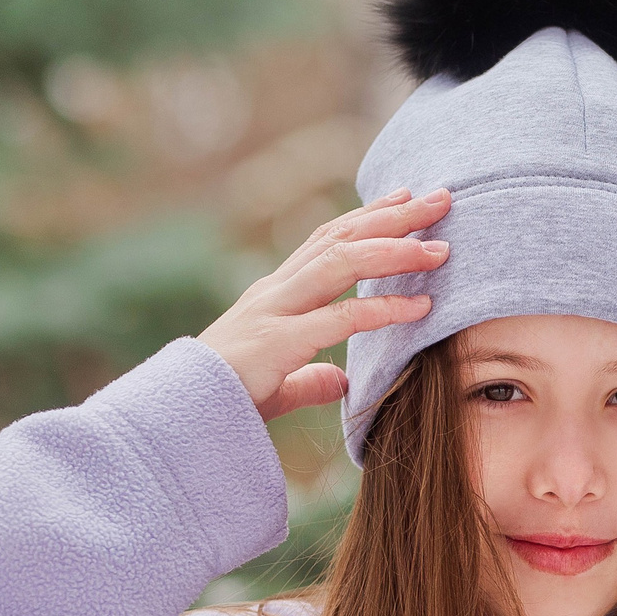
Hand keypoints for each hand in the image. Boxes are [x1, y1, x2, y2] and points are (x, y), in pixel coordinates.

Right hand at [200, 188, 451, 420]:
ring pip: (341, 262)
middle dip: (394, 217)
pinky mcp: (278, 343)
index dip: (366, 216)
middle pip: (341, 238)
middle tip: (441, 198)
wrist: (175, 418)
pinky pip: (340, 318)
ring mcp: (274, 313)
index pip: (325, 241)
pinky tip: (420, 307)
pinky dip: (384, 310)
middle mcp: (274, 293)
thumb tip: (340, 380)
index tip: (404, 197)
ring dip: (395, 251)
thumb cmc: (221, 401)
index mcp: (273, 295)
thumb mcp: (276, 386)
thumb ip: (309, 379)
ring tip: (440, 248)